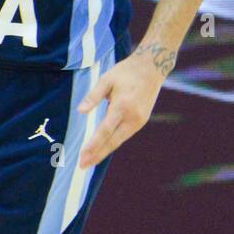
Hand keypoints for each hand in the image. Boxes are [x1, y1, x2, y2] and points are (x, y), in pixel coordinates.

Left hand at [77, 44, 173, 168]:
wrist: (152, 67)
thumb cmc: (126, 71)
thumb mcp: (106, 79)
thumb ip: (93, 96)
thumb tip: (80, 111)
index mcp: (122, 106)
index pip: (105, 130)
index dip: (93, 145)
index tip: (83, 156)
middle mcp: (132, 117)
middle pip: (112, 141)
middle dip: (97, 154)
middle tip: (82, 166)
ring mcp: (139, 120)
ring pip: (119, 140)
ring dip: (104, 151)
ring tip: (90, 161)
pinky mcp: (141, 121)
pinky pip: (124, 135)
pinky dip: (113, 143)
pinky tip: (103, 149)